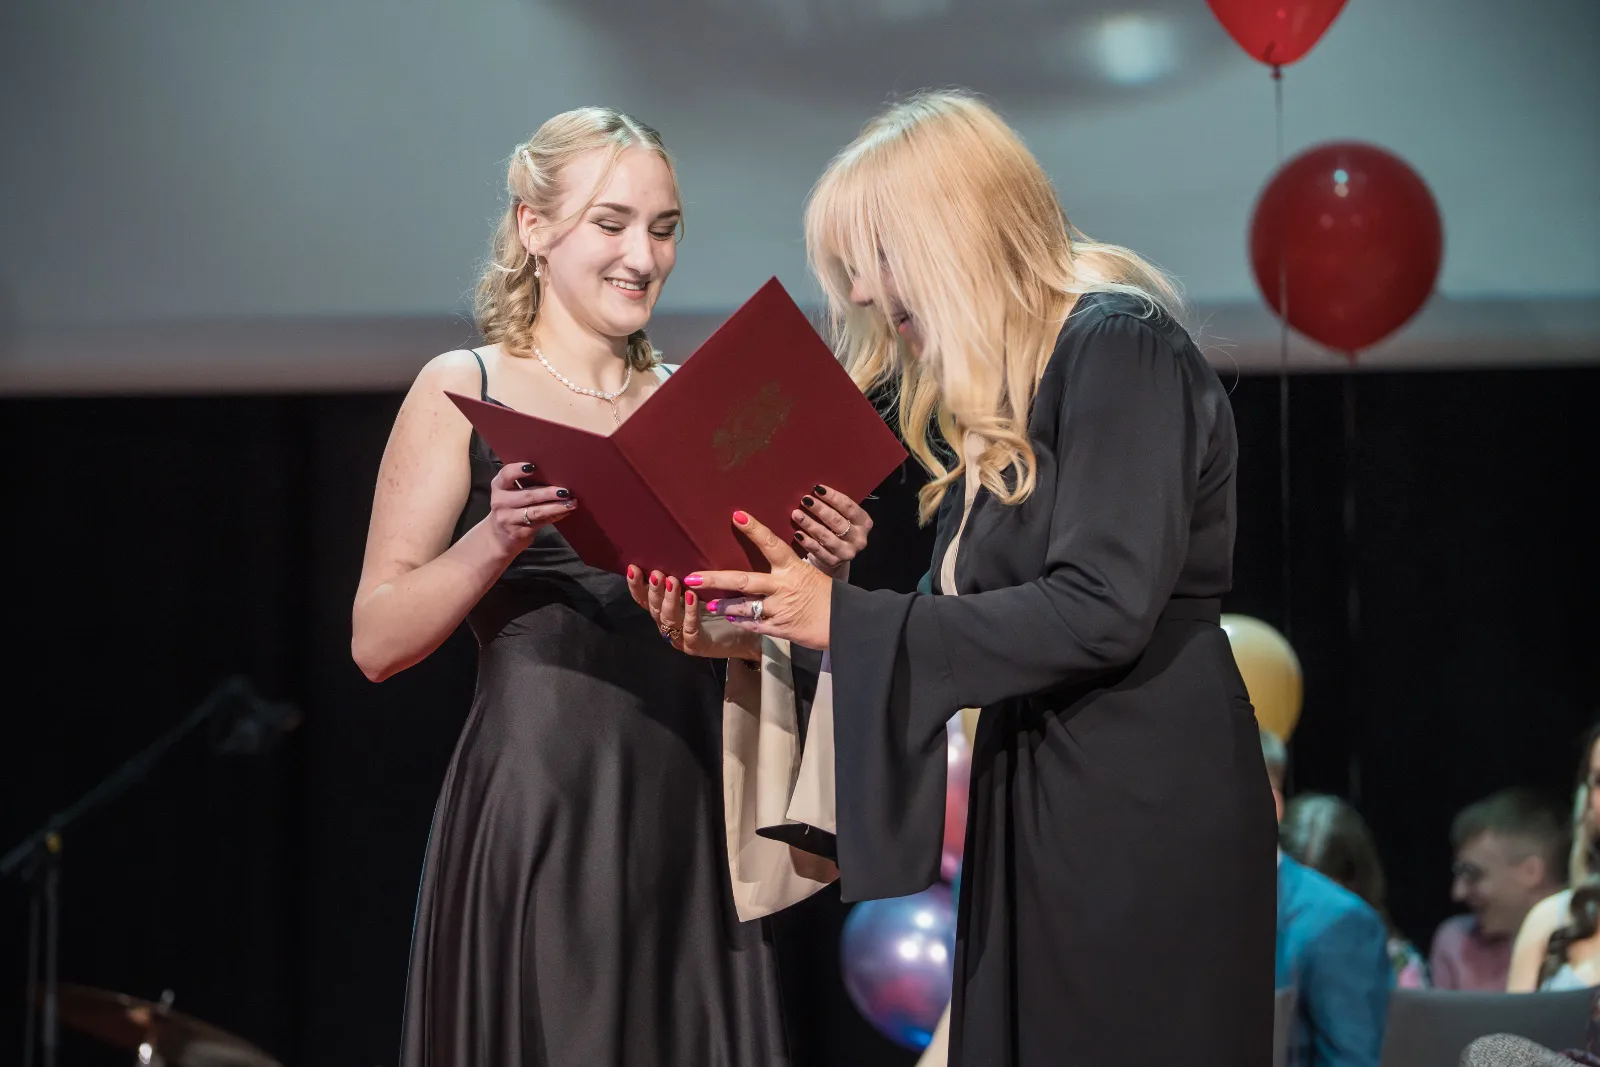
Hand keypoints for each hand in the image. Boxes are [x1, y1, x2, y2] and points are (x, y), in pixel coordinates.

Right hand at [487, 462, 573, 556]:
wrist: (498, 537)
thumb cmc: (510, 508)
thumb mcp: (510, 493)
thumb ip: (524, 483)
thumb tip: (554, 473)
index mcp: (499, 486)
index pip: (506, 474)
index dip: (518, 470)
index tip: (533, 467)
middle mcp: (501, 502)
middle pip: (527, 495)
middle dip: (548, 493)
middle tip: (565, 491)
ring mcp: (509, 519)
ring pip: (536, 511)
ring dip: (556, 507)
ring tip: (571, 503)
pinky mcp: (519, 532)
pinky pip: (541, 522)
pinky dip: (556, 516)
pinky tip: (566, 511)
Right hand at [625, 566, 760, 660]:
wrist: (742, 636)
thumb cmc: (718, 609)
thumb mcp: (699, 589)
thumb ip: (686, 576)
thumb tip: (677, 548)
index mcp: (665, 610)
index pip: (643, 598)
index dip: (636, 585)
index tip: (633, 567)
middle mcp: (668, 624)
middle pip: (654, 607)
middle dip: (654, 590)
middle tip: (657, 574)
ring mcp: (680, 637)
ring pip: (669, 618)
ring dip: (669, 599)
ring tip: (673, 582)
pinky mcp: (696, 645)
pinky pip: (690, 629)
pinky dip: (690, 613)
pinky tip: (692, 597)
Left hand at [688, 511, 832, 650]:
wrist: (844, 624)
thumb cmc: (828, 597)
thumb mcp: (810, 574)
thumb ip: (787, 569)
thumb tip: (769, 554)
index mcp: (793, 569)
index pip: (771, 544)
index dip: (755, 530)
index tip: (737, 516)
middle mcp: (783, 587)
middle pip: (744, 580)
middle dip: (715, 578)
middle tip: (692, 576)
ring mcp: (779, 609)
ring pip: (743, 606)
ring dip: (723, 606)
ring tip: (707, 604)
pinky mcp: (779, 628)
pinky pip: (753, 624)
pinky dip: (740, 621)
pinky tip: (730, 617)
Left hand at [791, 484, 871, 577]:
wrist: (836, 553)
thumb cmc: (837, 527)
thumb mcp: (843, 516)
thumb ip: (835, 505)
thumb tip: (816, 490)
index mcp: (864, 522)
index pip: (849, 507)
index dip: (833, 497)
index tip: (817, 488)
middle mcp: (859, 538)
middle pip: (837, 521)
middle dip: (820, 509)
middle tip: (805, 500)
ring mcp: (847, 552)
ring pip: (827, 536)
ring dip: (810, 524)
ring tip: (796, 514)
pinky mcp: (834, 562)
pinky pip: (819, 551)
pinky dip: (807, 541)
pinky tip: (798, 533)